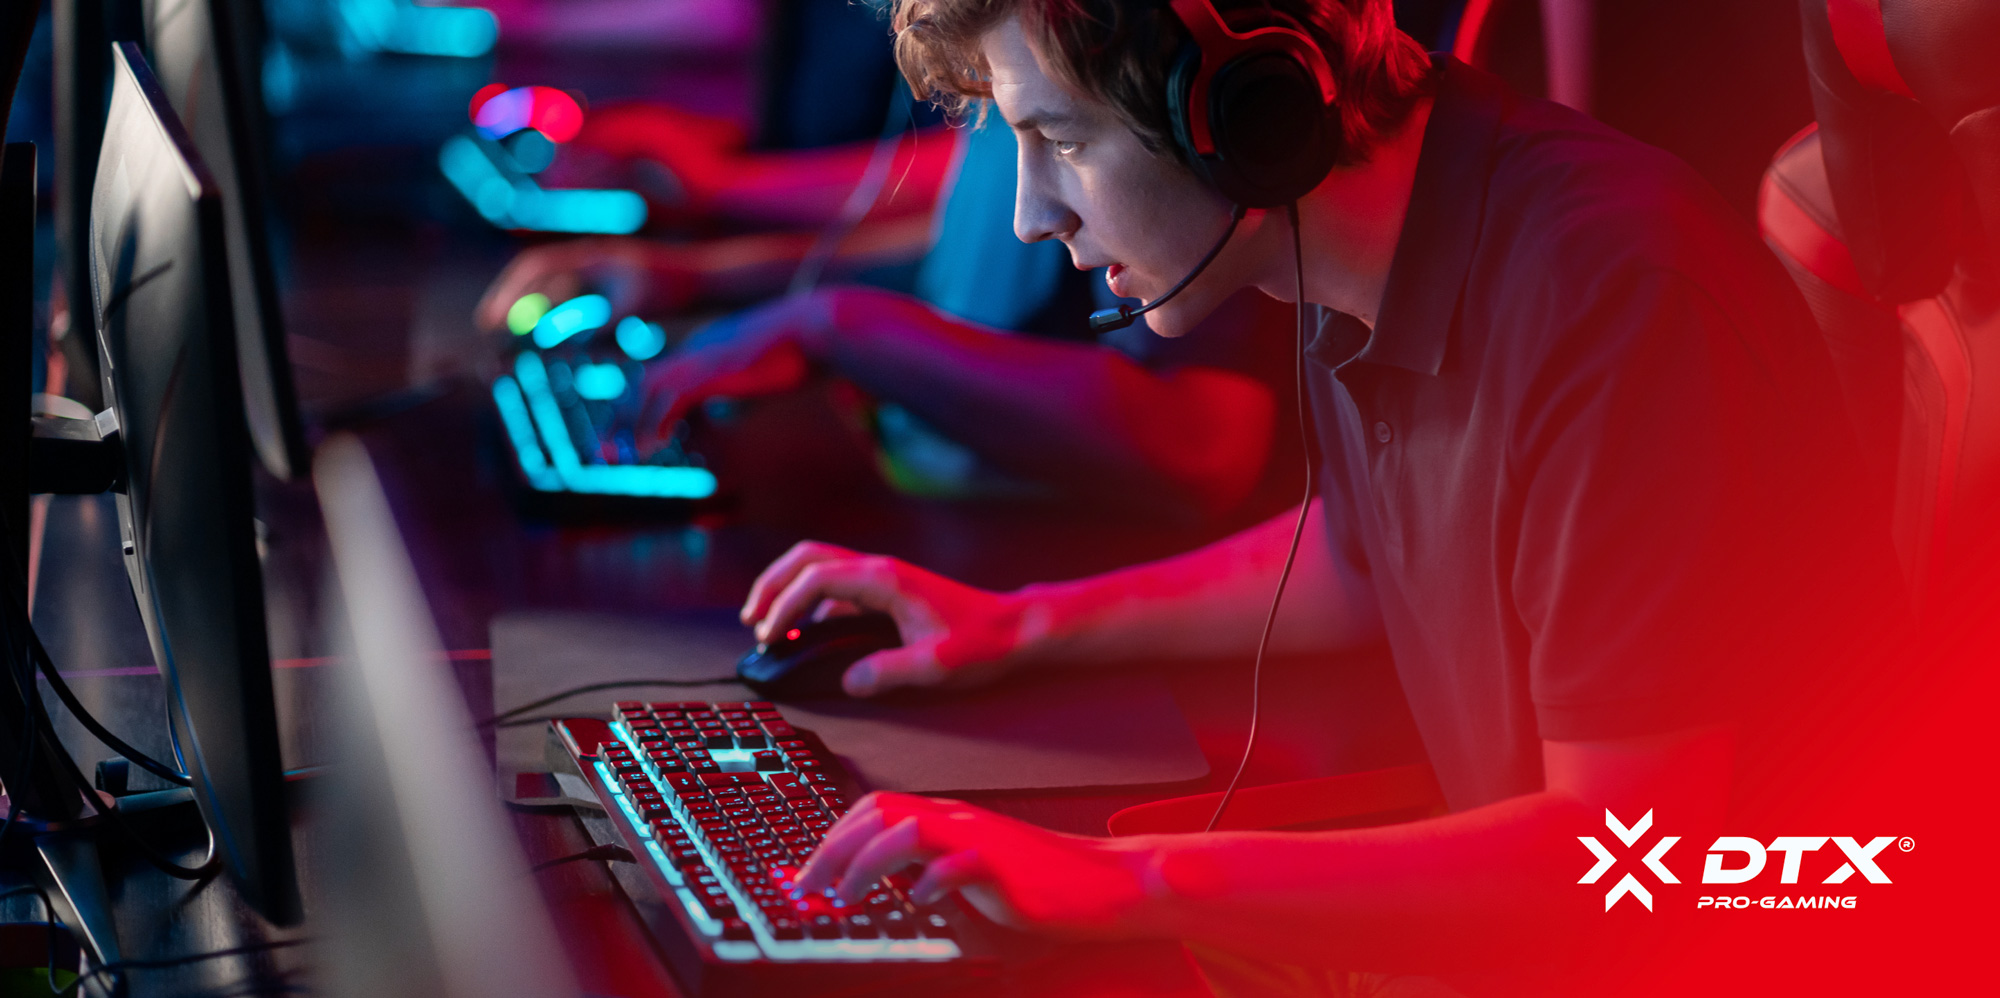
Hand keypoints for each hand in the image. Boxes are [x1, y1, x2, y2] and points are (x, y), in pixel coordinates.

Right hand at [474, 237, 698, 333]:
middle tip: (487, 327)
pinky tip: (546, 339)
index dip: (508, 290)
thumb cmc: (672, 290)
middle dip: (510, 300)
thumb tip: (552, 339)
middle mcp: (589, 260)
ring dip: (530, 311)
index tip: (490, 318)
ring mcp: (597, 273)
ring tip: (508, 338)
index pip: (535, 266)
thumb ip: (591, 323)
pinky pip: (570, 301)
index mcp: (590, 256)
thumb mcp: (631, 307)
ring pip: (551, 291)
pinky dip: (554, 318)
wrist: (703, 280)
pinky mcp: (607, 288)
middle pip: (536, 276)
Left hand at [636, 293, 831, 445]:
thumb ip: (741, 392)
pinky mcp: (713, 369)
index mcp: (709, 347)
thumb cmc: (808, 350)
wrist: (822, 325)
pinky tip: (652, 447)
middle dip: (623, 417)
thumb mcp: (767, 375)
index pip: (663, 379)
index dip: (645, 410)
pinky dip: (655, 424)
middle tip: (612, 450)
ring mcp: (703, 356)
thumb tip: (730, 414)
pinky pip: (670, 399)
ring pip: (648, 389)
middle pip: (645, 382)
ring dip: (632, 424)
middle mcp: (698, 348)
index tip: (642, 439)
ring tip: (626, 455)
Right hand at [740, 541, 1033, 696]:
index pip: (817, 579)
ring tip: (767, 623)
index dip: (785, 606)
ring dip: (787, 588)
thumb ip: (889, 672)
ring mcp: (881, 578)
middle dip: (772, 584)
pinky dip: (809, 602)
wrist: (1011, 628)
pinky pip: (834, 587)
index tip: (771, 637)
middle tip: (753, 619)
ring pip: (818, 567)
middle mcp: (879, 570)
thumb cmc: (980, 642)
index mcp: (885, 580)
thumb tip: (850, 681)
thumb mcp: (935, 665)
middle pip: (807, 558)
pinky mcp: (885, 591)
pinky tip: (804, 632)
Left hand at [797, 791, 1155, 937]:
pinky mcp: (1003, 866)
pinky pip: (957, 864)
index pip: (874, 809)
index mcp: (945, 817)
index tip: (808, 872)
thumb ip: (924, 864)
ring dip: (866, 864)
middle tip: (809, 885)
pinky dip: (929, 881)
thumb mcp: (965, 867)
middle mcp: (956, 818)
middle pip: (878, 814)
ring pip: (906, 831)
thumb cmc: (1034, 881)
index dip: (832, 837)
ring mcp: (979, 838)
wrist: (1098, 882)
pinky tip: (918, 901)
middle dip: (833, 849)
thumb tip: (871, 877)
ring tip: (849, 894)